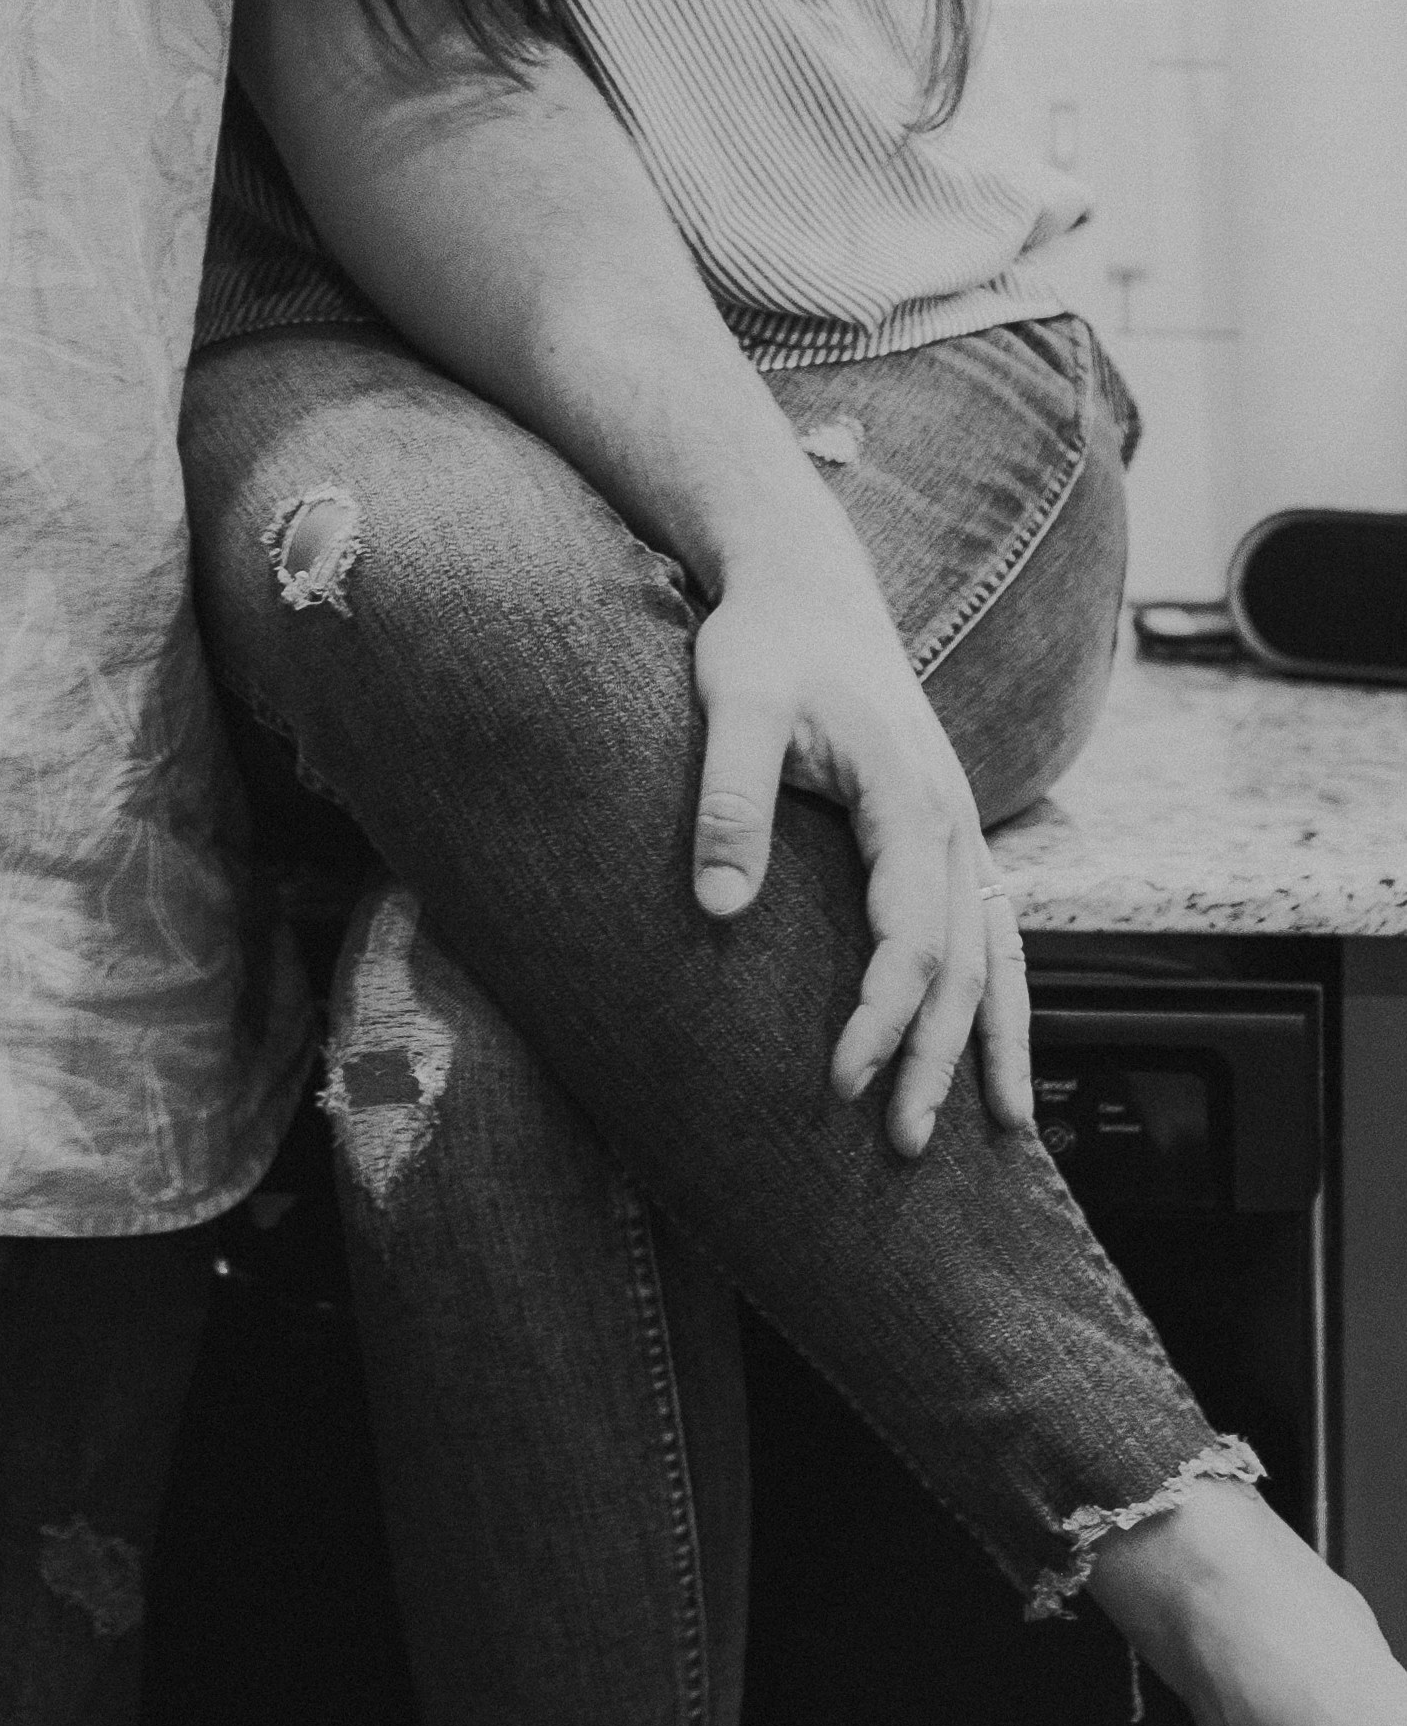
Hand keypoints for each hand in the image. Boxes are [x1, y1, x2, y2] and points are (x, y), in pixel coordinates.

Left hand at [689, 548, 1032, 1157]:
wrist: (806, 581)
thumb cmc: (765, 641)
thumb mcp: (733, 703)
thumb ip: (729, 800)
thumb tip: (721, 908)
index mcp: (908, 792)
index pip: (912, 933)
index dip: (884, 1015)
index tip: (842, 1079)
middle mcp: (951, 816)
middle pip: (966, 961)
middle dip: (941, 1058)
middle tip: (906, 1144)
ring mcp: (958, 823)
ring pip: (998, 951)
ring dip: (992, 1040)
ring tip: (998, 1128)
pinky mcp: (944, 828)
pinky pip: (993, 926)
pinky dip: (1004, 995)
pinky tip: (997, 1049)